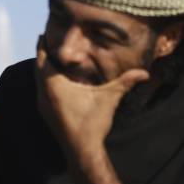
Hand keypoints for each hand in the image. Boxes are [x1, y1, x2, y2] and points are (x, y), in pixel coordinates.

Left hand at [35, 36, 148, 153]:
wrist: (82, 150)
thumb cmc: (93, 123)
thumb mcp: (109, 99)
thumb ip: (125, 82)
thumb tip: (145, 73)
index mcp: (54, 86)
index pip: (43, 60)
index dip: (43, 46)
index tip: (43, 33)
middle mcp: (43, 94)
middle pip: (38, 68)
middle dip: (42, 54)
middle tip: (46, 40)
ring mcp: (42, 104)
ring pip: (38, 80)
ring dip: (43, 68)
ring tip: (49, 57)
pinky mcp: (45, 112)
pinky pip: (41, 90)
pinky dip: (45, 80)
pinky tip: (54, 80)